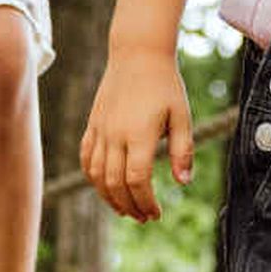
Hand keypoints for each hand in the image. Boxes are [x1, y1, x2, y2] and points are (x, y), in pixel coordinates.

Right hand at [81, 55, 197, 221]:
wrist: (137, 53)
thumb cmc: (165, 84)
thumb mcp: (182, 116)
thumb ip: (182, 150)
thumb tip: (183, 182)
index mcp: (139, 134)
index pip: (137, 179)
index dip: (145, 202)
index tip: (156, 214)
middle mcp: (115, 134)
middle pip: (115, 183)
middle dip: (129, 206)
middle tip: (144, 218)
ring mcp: (100, 129)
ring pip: (96, 174)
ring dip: (109, 197)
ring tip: (126, 210)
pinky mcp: (93, 124)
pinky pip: (86, 157)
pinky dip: (93, 177)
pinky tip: (105, 188)